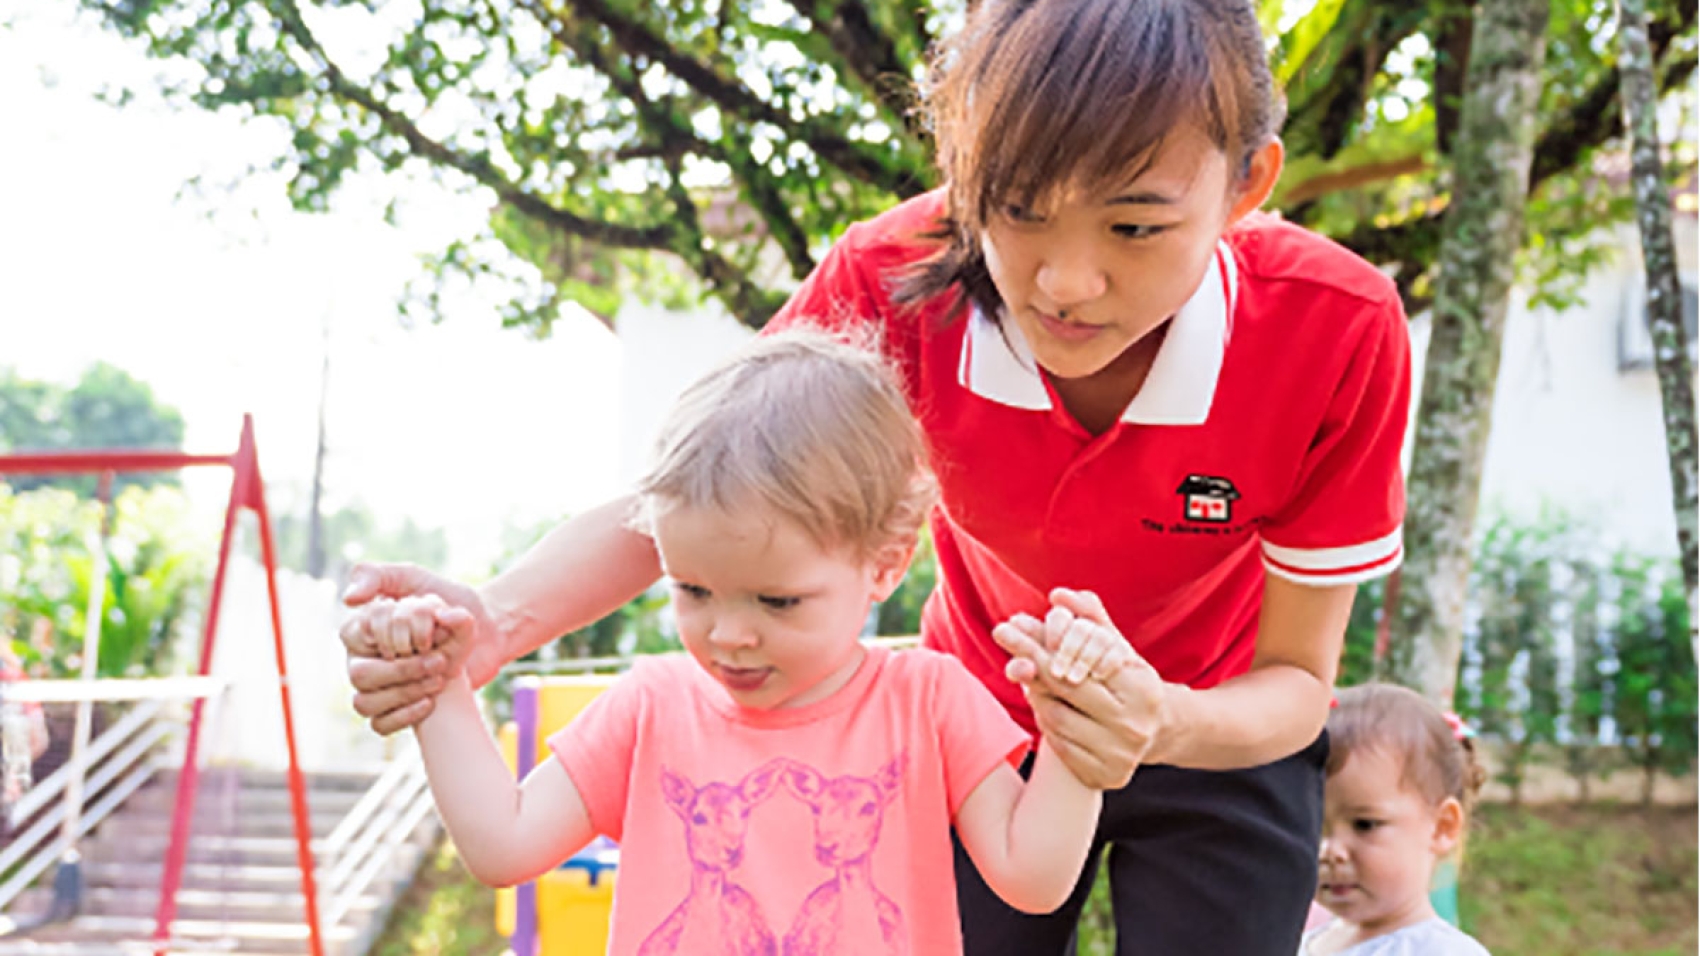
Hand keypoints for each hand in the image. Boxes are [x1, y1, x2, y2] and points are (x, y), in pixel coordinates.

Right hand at [341, 563, 496, 734]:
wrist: (487, 631)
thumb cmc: (449, 603)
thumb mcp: (417, 579)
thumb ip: (379, 576)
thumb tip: (349, 599)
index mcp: (363, 628)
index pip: (354, 634)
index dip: (393, 634)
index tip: (426, 630)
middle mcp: (364, 658)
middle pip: (358, 675)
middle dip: (403, 668)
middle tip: (437, 659)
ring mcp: (378, 686)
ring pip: (364, 703)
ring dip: (406, 691)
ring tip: (439, 678)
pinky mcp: (395, 709)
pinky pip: (380, 725)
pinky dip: (406, 715)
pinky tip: (431, 701)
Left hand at [993, 588, 1169, 788]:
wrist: (1160, 730)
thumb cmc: (1128, 679)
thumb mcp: (1117, 645)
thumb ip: (1090, 618)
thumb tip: (1059, 595)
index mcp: (1142, 687)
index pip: (1078, 660)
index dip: (1039, 642)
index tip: (1008, 625)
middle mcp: (1134, 724)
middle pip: (1063, 688)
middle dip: (1028, 659)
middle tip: (1002, 635)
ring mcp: (1120, 755)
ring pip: (1053, 718)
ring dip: (1036, 694)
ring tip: (1033, 678)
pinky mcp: (1106, 777)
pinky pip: (1058, 745)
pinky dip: (1046, 724)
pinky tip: (1048, 708)